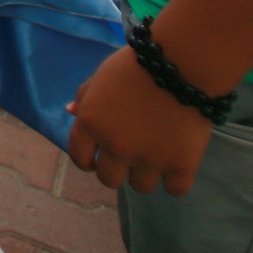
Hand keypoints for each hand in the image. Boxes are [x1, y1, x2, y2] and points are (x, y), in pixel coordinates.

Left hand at [66, 45, 214, 196]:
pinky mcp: (181, 165)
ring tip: (157, 153)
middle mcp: (115, 146)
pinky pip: (174, 189)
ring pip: (140, 186)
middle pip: (109, 179)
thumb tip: (70, 112)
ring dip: (146, 173)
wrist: (182, 62)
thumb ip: (85, 96)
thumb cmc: (137, 65)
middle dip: (117, 169)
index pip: (79, 158)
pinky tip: (178, 161)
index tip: (97, 158)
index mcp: (91, 124)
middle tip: (130, 154)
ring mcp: (148, 159)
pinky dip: (176, 179)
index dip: (87, 160)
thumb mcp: (102, 75)